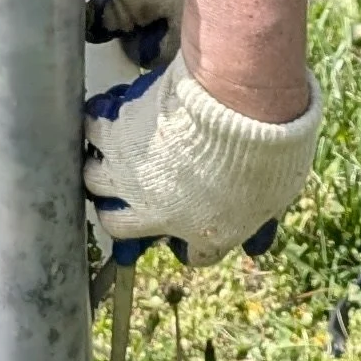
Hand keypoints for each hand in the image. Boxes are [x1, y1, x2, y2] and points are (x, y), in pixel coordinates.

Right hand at [82, 60, 320, 267]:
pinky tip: (107, 113)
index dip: (174, 242)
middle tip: (125, 200)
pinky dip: (96, 121)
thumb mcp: (268, 203)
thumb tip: (256, 247)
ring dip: (99, 171)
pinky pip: (91, 127)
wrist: (236, 109)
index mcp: (183, 225)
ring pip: (92, 178)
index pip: (168, 250)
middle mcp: (142, 201)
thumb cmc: (257, 158)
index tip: (180, 233)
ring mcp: (124, 164)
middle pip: (113, 221)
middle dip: (118, 213)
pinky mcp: (117, 126)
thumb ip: (254, 226)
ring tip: (108, 159)